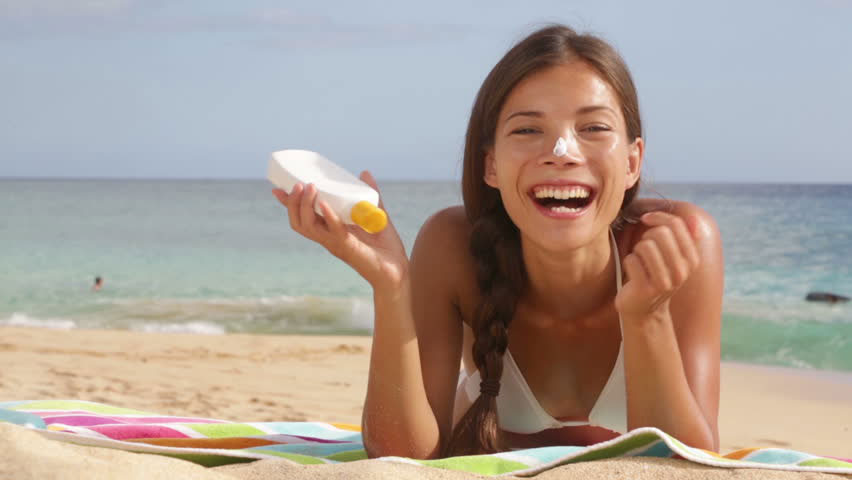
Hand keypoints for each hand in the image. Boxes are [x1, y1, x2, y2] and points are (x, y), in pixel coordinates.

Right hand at [272, 171, 408, 290]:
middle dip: (293, 203)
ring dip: (306, 206)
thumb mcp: (375, 215)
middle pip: (299, 222)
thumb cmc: (385, 247)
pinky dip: (329, 217)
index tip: (277, 188)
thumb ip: (371, 196)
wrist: (398, 271)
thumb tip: (364, 173)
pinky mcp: (349, 247)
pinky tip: (325, 204)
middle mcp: (328, 238)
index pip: (302, 217)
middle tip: (297, 184)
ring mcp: (336, 243)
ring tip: (309, 188)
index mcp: (330, 231)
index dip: (288, 205)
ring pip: (309, 227)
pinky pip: (334, 231)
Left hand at [615, 211, 701, 318]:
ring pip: (645, 246)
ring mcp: (665, 282)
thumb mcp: (674, 258)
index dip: (658, 217)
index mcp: (692, 259)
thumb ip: (683, 237)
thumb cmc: (656, 276)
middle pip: (661, 233)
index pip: (677, 224)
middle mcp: (683, 271)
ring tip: (640, 262)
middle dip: (646, 236)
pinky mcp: (646, 289)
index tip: (646, 219)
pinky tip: (633, 274)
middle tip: (643, 248)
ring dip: (636, 251)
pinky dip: (628, 262)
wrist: (645, 310)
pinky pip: (631, 260)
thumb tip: (693, 218)